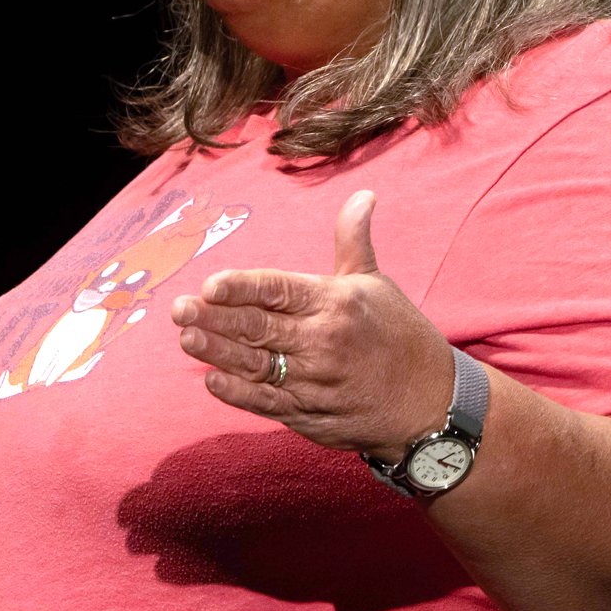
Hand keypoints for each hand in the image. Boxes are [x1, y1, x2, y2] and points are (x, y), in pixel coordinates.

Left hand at [169, 190, 451, 459]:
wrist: (431, 402)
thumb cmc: (400, 335)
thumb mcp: (377, 283)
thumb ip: (353, 241)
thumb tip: (362, 195)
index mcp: (335, 303)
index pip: (279, 290)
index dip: (242, 287)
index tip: (210, 285)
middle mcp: (323, 341)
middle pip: (259, 328)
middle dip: (215, 318)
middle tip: (178, 309)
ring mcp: (316, 382)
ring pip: (257, 365)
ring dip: (218, 353)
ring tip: (186, 338)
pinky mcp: (311, 415)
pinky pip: (268, 404)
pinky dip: (238, 394)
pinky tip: (211, 380)